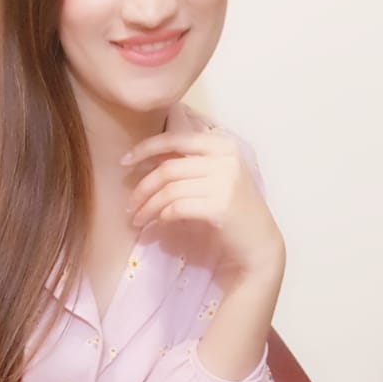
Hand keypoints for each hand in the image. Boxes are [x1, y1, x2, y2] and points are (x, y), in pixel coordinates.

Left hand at [122, 131, 283, 278]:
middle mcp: (226, 159)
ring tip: (138, 219)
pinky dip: (162, 215)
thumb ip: (189, 163)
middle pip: (168, 169)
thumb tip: (151, 154)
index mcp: (223, 145)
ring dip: (147, 206)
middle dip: (142, 188)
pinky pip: (177, 208)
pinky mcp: (220, 206)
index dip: (145, 148)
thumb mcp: (215, 177)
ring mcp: (225, 182)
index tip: (124, 161)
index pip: (176, 139)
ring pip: (169, 190)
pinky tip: (159, 222)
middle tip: (129, 206)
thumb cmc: (232, 210)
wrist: (258, 242)